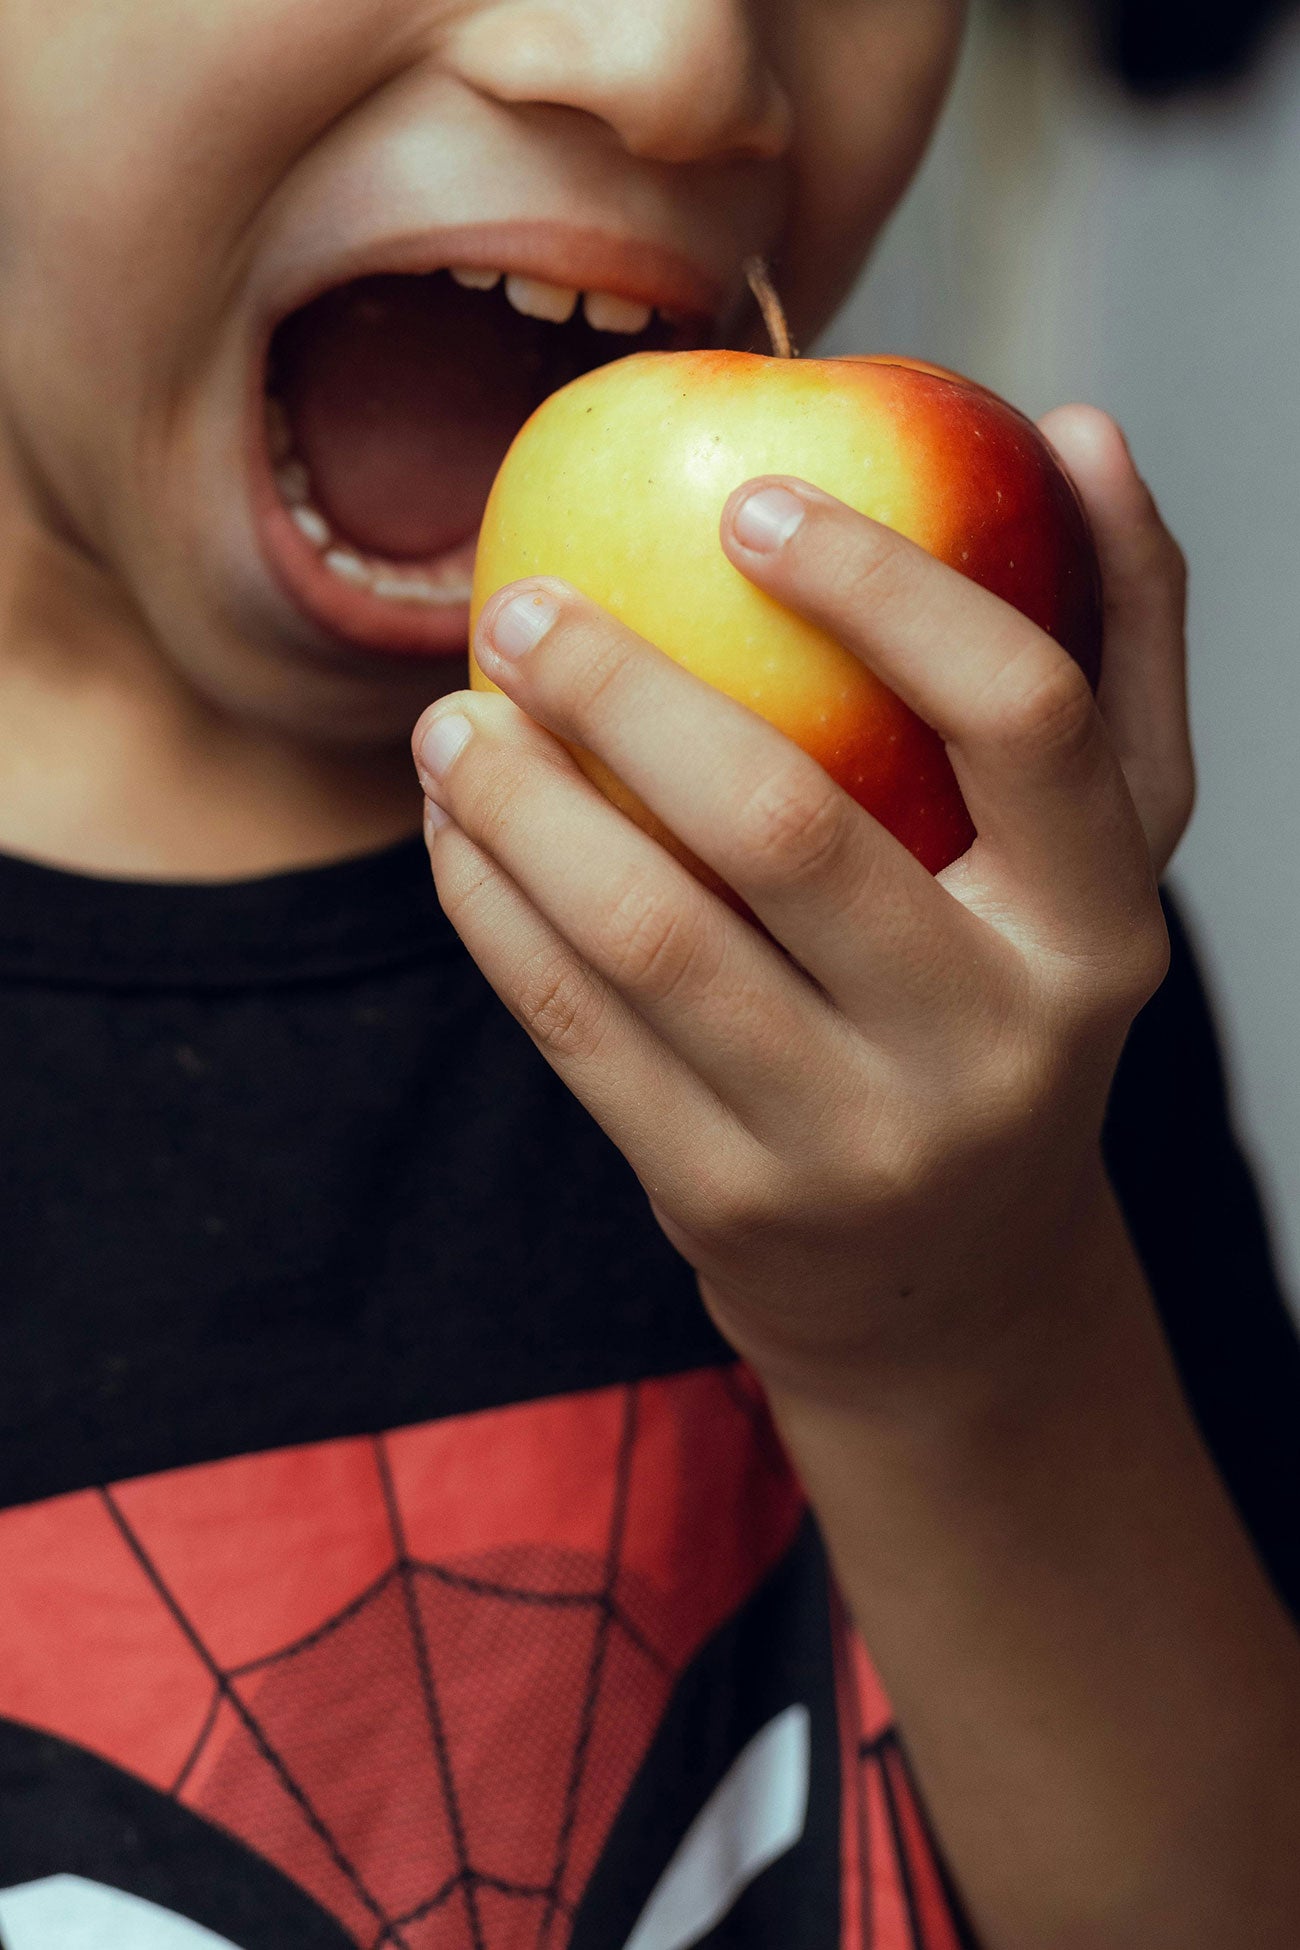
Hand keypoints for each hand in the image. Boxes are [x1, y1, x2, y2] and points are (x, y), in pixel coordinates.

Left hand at [411, 405, 1191, 1402]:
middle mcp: (995, 1046)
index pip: (1020, 716)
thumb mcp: (1106, 849)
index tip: (746, 501)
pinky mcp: (728, 1202)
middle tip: (520, 604)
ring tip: (449, 719)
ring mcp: (855, 1141)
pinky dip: (495, 912)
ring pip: (648, 936)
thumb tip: (1076, 425)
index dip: (882, 584)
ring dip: (517, 803)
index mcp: (1102, 931)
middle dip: (621, 689)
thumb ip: (1119, 643)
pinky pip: (578, 1030)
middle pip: (785, 825)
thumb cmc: (1011, 1001)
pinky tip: (461, 833)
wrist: (946, 1277)